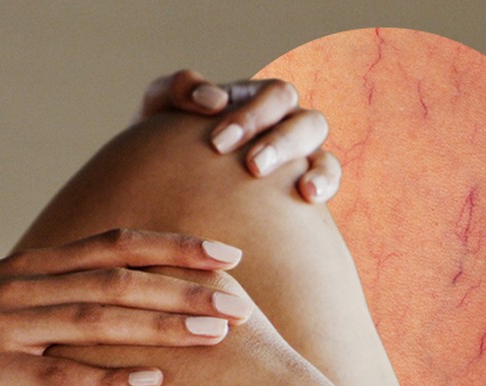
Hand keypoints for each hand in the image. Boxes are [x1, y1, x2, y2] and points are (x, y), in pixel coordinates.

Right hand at [0, 229, 251, 385]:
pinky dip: (105, 379)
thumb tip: (109, 293)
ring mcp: (5, 329)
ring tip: (215, 335)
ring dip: (161, 327)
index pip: (118, 245)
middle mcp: (25, 288)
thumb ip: (53, 288)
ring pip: (97, 321)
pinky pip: (54, 377)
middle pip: (120, 281)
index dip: (177, 248)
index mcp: (33, 267)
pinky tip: (150, 384)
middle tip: (242, 302)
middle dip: (186, 291)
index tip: (228, 255)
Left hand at [136, 69, 340, 203]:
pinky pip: (327, 182)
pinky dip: (325, 184)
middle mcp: (284, 126)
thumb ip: (177, 89)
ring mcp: (299, 159)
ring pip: (323, 152)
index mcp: (256, 102)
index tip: (218, 145)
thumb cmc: (160, 143)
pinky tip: (308, 196)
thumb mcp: (159, 108)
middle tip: (253, 167)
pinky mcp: (303, 191)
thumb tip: (214, 101)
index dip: (252, 117)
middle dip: (281, 143)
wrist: (160, 188)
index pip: (273, 97)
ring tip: (300, 189)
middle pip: (305, 122)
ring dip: (315, 167)